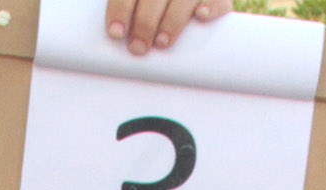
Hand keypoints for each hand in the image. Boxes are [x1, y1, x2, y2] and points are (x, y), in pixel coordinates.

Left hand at [106, 0, 227, 53]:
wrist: (188, 2)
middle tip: (137, 48)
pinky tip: (201, 15)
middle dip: (144, 22)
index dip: (120, 8)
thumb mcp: (145, 7)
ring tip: (162, 43)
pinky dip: (210, 6)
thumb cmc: (159, 9)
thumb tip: (116, 40)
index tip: (115, 33)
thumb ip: (133, 13)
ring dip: (172, 20)